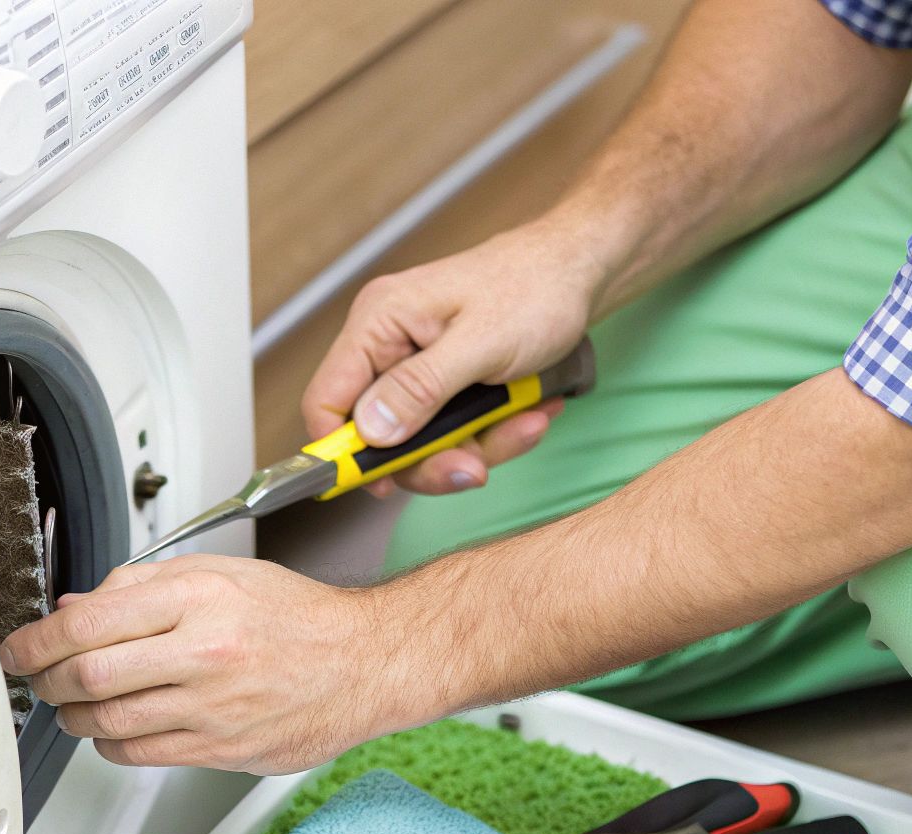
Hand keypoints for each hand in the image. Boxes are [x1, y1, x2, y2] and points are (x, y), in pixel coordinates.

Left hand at [0, 556, 448, 774]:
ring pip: (108, 722)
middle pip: (89, 676)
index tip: (18, 648)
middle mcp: (204, 652)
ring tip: (71, 703)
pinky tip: (113, 727)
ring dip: (72, 716)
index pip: (89, 623)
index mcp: (198, 597)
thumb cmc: (295, 615)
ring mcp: (214, 707)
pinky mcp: (223, 749)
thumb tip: (73, 609)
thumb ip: (139, 587)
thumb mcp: (217, 572)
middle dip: (46, 681)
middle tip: (37, 677)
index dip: (36, 641)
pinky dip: (110, 743)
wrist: (365, 662)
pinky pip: (141, 754)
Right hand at [302, 224, 604, 496]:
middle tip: (475, 466)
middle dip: (432, 457)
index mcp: (378, 322)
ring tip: (526, 421)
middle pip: (378, 433)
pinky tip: (530, 411)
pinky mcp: (446, 383)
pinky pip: (455, 431)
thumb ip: (420, 388)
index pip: (327, 399)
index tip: (381, 485)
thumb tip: (369, 430)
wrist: (584, 270)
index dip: (343, 451)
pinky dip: (494, 432)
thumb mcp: (480, 343)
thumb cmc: (537, 287)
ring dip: (477, 445)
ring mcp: (417, 366)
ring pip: (423, 441)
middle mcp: (388, 345)